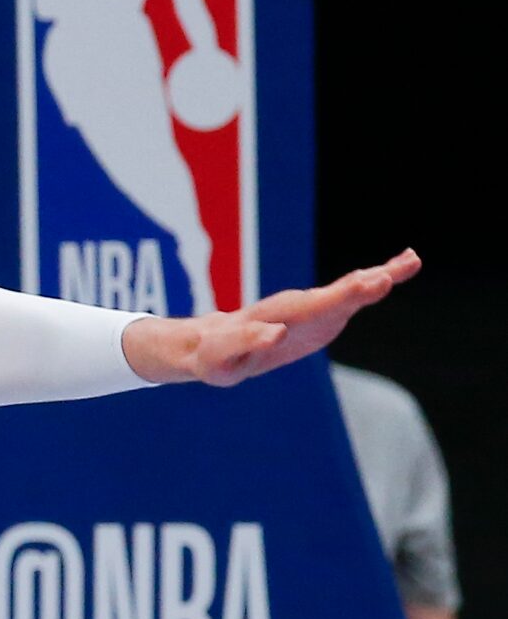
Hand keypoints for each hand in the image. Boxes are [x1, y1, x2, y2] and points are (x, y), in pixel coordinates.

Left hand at [123, 250, 419, 385]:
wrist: (208, 345)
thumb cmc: (211, 354)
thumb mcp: (219, 357)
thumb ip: (243, 343)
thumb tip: (275, 332)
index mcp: (275, 317)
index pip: (313, 306)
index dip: (343, 296)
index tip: (371, 282)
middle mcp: (297, 306)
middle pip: (336, 294)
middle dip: (363, 285)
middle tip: (393, 273)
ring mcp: (311, 309)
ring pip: (349, 290)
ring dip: (378, 276)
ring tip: (410, 260)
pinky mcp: (320, 316)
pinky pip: (352, 296)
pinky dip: (375, 283)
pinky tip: (397, 273)